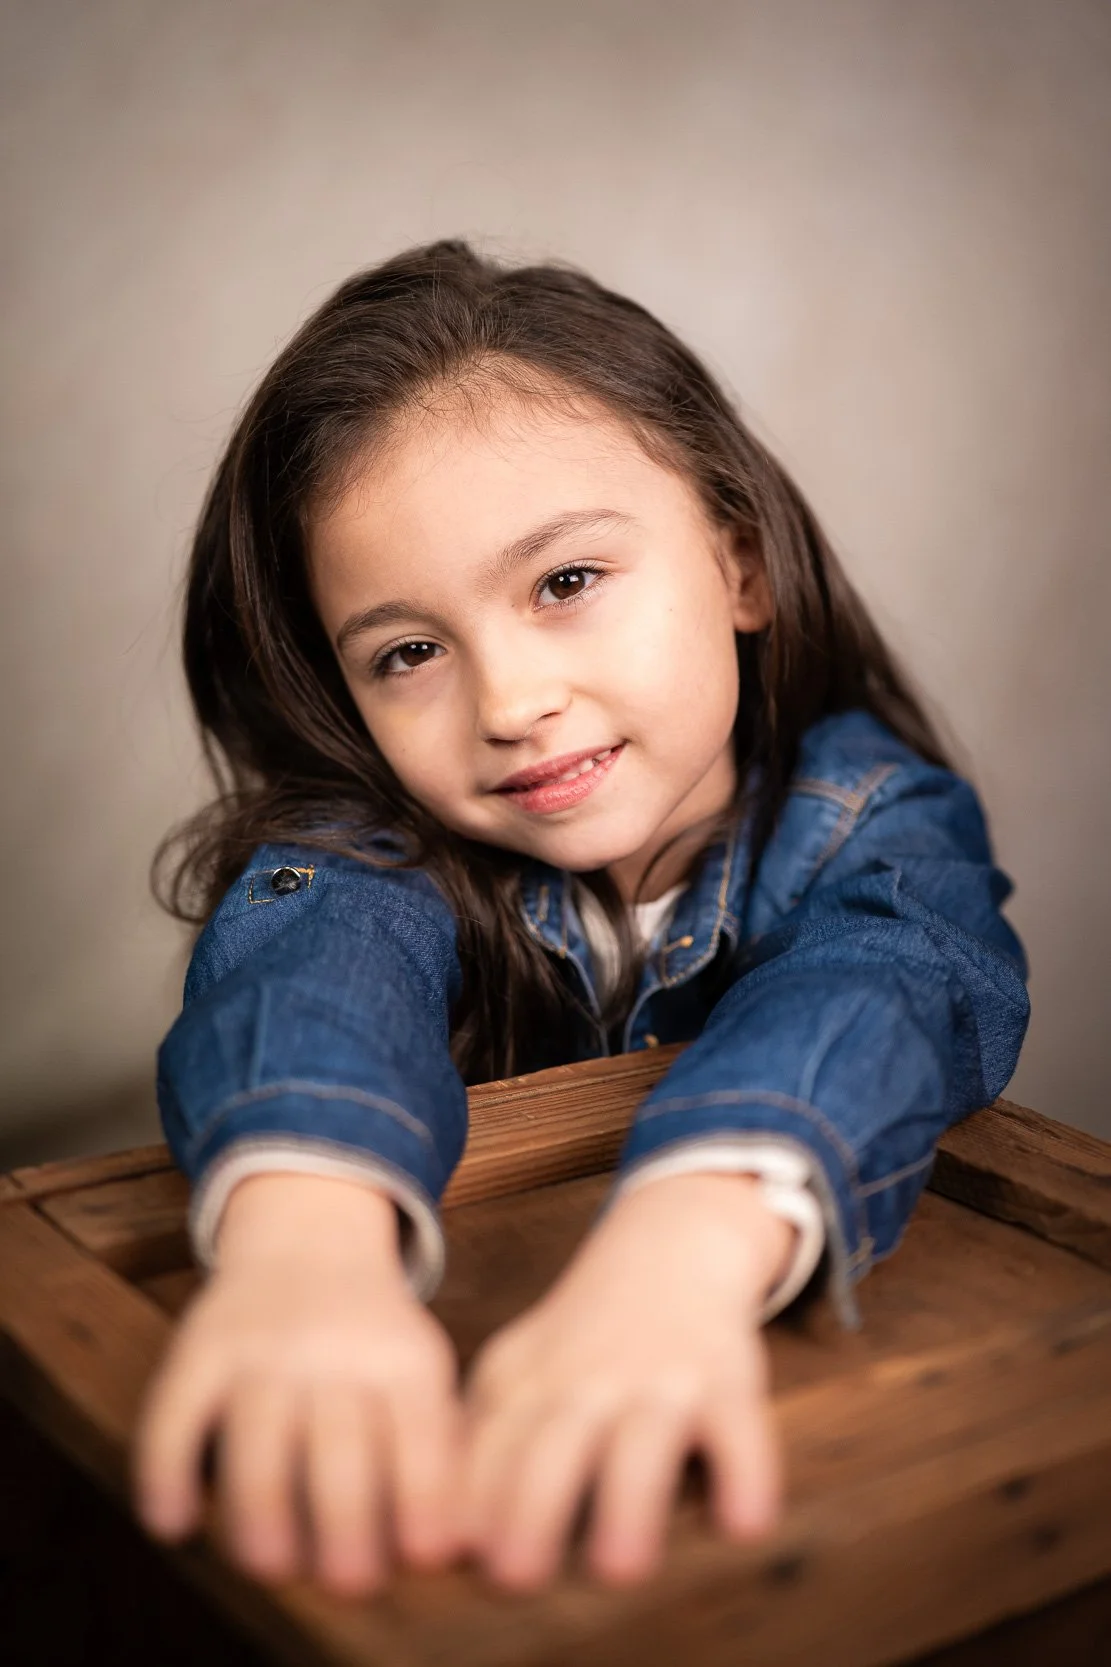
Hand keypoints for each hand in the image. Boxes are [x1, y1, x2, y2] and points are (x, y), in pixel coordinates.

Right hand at [133, 1173, 462, 1594]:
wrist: (311, 1233)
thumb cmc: (376, 1337)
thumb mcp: (422, 1365)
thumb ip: (435, 1447)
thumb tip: (450, 1552)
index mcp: (403, 1358)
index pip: (419, 1439)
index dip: (423, 1504)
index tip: (422, 1561)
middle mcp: (333, 1348)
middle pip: (339, 1451)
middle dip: (346, 1532)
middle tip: (350, 1584)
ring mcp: (262, 1346)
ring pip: (256, 1441)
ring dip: (261, 1517)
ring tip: (271, 1568)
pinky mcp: (201, 1346)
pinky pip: (174, 1414)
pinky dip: (166, 1474)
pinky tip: (174, 1524)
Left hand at [460, 1171, 794, 1589]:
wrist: (670, 1250)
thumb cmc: (582, 1338)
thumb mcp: (517, 1369)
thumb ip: (479, 1440)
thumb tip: (443, 1543)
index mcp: (531, 1386)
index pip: (489, 1450)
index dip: (472, 1505)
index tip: (462, 1560)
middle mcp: (591, 1383)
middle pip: (552, 1446)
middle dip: (530, 1509)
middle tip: (516, 1576)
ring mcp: (662, 1381)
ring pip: (643, 1443)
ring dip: (629, 1503)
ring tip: (619, 1568)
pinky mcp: (729, 1382)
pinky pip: (741, 1432)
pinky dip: (745, 1475)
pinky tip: (740, 1523)